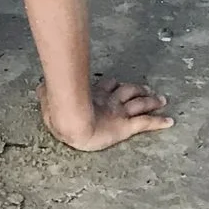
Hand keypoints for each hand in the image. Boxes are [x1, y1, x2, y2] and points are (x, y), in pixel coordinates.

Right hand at [42, 74, 172, 151]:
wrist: (72, 123)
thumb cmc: (59, 113)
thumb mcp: (49, 102)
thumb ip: (46, 95)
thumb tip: (38, 87)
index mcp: (92, 95)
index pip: (106, 85)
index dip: (113, 83)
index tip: (116, 82)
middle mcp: (109, 101)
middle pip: (128, 91)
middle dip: (138, 89)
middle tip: (147, 88)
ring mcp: (119, 112)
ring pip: (140, 103)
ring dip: (151, 101)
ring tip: (162, 99)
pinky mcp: (127, 126)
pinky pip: (146, 123)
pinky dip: (159, 122)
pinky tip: (170, 121)